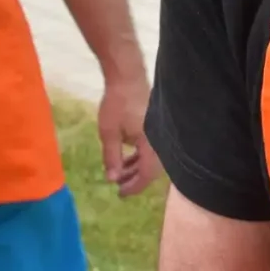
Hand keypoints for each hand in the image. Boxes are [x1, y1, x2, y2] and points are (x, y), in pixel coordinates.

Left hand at [97, 65, 160, 197]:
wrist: (127, 77)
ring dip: (135, 167)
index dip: (134, 187)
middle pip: (151, 169)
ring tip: (119, 171)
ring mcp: (158, 133)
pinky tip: (126, 155)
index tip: (120, 193)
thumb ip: (112, 158)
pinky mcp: (155, 127)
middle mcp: (159, 142)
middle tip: (118, 185)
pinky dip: (139, 155)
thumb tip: (113, 179)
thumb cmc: (117, 104)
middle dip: (134, 179)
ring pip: (151, 158)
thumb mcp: (109, 133)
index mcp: (151, 145)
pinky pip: (150, 148)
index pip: (146, 175)